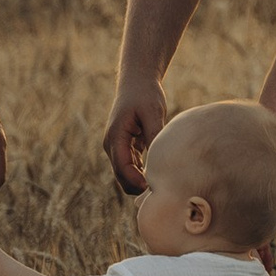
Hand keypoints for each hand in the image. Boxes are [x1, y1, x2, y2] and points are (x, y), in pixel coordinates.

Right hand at [102, 69, 165, 197]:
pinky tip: (159, 175)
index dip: (136, 181)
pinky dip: (142, 173)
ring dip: (140, 182)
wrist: (137, 82)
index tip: (153, 188)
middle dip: (138, 187)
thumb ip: (154, 134)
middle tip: (161, 193)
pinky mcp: (126, 146)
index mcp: (115, 137)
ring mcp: (117, 147)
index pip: (122, 167)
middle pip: (121, 176)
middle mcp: (112, 145)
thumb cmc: (145, 94)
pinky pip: (132, 167)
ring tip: (162, 186)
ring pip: (126, 174)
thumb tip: (158, 159)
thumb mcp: (153, 112)